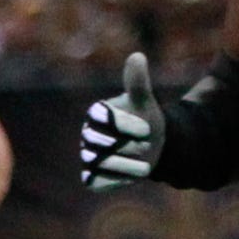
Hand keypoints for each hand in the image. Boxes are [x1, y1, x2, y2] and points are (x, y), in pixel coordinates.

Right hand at [79, 53, 163, 190]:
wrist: (151, 147)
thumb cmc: (146, 120)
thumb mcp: (145, 102)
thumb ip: (138, 83)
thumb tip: (137, 56)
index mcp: (96, 113)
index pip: (104, 118)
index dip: (126, 124)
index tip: (147, 129)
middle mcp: (88, 135)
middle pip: (100, 143)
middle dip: (127, 146)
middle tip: (147, 147)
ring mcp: (88, 157)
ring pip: (100, 164)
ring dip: (126, 166)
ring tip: (147, 167)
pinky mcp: (91, 177)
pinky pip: (97, 182)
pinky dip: (116, 181)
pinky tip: (134, 176)